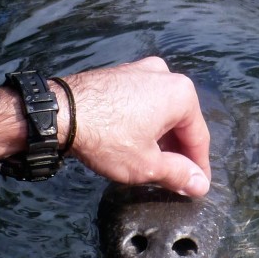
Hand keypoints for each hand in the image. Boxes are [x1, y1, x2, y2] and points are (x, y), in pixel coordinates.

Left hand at [63, 57, 211, 196]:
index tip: (198, 187)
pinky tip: (134, 144)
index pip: (198, 138)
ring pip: (160, 112)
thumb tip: (200, 185)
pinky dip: (143, 124)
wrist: (58, 112)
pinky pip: (141, 102)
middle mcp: (164, 74)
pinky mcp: (118, 74)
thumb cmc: (106, 138)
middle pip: (180, 122)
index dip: (199, 167)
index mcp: (180, 93)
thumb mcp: (147, 165)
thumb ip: (178, 174)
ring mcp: (139, 70)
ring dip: (160, 138)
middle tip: (175, 180)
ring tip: (153, 165)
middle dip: (178, 152)